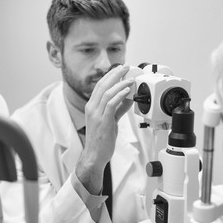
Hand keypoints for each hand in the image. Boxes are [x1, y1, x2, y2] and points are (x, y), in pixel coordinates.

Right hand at [76, 64, 133, 194]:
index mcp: (92, 107)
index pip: (100, 86)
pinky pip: (111, 104)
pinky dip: (119, 95)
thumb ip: (118, 109)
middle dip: (115, 74)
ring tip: (130, 78)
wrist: (95, 155)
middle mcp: (92, 108)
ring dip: (120, 83)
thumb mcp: (110, 121)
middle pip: (102, 85)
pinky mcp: (103, 121)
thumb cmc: (101, 140)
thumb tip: (128, 98)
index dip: (110, 76)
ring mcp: (96, 114)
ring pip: (106, 92)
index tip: (120, 69)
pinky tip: (127, 91)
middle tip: (126, 67)